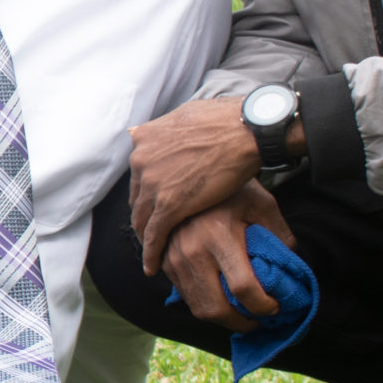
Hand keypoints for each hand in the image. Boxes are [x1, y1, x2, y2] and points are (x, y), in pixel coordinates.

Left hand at [129, 97, 265, 274]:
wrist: (245, 128)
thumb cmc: (226, 120)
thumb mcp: (184, 115)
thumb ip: (165, 128)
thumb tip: (149, 130)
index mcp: (145, 140)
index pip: (139, 174)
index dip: (146, 193)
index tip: (152, 205)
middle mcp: (142, 161)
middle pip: (137, 198)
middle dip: (144, 215)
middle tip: (151, 232)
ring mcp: (153, 183)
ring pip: (142, 219)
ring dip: (145, 238)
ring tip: (152, 253)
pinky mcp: (169, 204)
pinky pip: (154, 235)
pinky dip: (151, 253)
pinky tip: (152, 267)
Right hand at [160, 183, 297, 333]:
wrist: (187, 172)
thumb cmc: (231, 187)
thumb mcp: (262, 204)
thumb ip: (279, 235)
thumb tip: (290, 265)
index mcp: (219, 236)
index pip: (244, 288)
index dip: (263, 306)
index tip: (275, 308)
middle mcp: (193, 251)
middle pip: (216, 308)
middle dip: (242, 324)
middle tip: (258, 321)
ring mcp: (175, 258)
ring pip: (198, 308)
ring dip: (223, 319)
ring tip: (241, 315)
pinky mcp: (165, 261)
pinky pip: (185, 295)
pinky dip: (204, 305)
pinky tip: (221, 299)